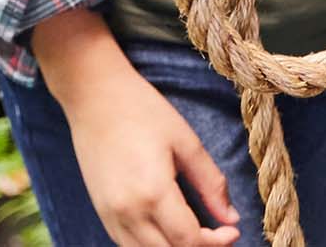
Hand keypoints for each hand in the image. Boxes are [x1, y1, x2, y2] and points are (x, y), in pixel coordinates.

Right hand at [32, 11, 239, 246]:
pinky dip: (151, 245)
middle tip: (217, 233)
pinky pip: (129, 245)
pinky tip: (166, 228)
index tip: (232, 230)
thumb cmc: (141, 110)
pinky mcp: (101, 212)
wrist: (93, 94)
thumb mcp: (185, 141)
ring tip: (193, 232)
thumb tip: (231, 217)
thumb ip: (210, 183)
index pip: (189, 241)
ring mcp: (110, 215)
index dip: (216, 243)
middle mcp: (128, 212)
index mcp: (153, 193)